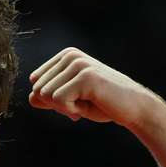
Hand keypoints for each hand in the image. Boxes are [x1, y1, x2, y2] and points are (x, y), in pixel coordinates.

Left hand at [29, 48, 165, 128]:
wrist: (133, 108)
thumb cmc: (101, 104)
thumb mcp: (68, 99)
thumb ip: (47, 97)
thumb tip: (31, 96)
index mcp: (65, 56)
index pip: (35, 83)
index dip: (51, 100)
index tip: (74, 99)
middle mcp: (70, 56)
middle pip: (38, 89)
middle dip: (57, 105)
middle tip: (82, 103)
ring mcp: (78, 64)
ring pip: (45, 95)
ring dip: (64, 108)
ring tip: (87, 102)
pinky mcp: (85, 76)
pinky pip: (58, 100)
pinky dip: (71, 110)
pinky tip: (89, 105)